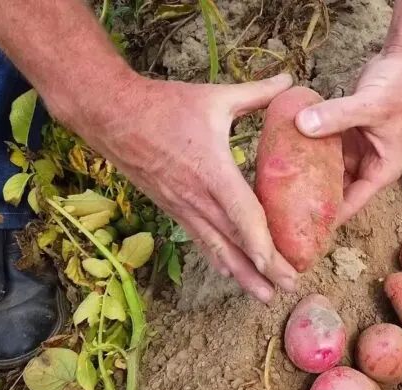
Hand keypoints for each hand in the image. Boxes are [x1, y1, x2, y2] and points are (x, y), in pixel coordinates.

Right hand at [77, 73, 297, 303]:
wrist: (111, 116)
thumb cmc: (165, 106)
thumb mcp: (214, 97)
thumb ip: (256, 94)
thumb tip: (290, 81)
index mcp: (211, 170)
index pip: (242, 214)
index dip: (261, 243)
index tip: (280, 266)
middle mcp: (197, 197)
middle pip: (234, 241)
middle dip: (262, 269)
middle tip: (289, 286)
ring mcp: (183, 208)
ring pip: (217, 249)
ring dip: (242, 275)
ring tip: (264, 296)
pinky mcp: (174, 210)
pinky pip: (201, 241)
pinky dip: (220, 260)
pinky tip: (232, 274)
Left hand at [295, 52, 401, 223]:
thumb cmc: (399, 88)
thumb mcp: (368, 106)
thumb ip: (336, 115)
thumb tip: (301, 124)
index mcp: (381, 170)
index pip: (352, 203)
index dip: (328, 216)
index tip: (302, 226)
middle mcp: (369, 164)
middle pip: (337, 191)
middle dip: (313, 199)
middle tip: (283, 210)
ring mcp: (357, 149)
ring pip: (327, 170)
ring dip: (307, 176)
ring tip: (278, 189)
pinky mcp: (345, 132)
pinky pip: (323, 148)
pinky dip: (308, 151)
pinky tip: (285, 157)